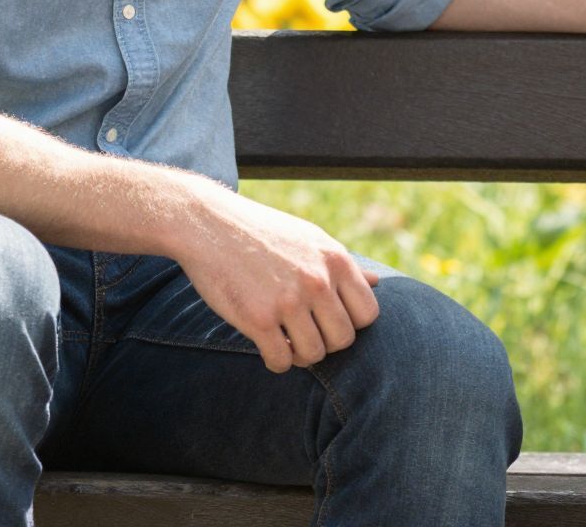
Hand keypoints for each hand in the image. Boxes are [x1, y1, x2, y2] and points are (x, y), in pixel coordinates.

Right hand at [170, 183, 381, 372]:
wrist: (207, 223)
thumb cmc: (262, 232)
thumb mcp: (309, 239)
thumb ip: (343, 266)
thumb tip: (377, 283)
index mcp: (335, 259)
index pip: (369, 314)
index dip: (351, 324)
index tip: (329, 320)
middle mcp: (317, 280)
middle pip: (344, 339)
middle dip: (326, 342)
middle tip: (305, 333)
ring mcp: (288, 301)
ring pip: (315, 355)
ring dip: (300, 355)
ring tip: (285, 340)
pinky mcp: (258, 319)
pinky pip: (281, 362)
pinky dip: (276, 362)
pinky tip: (266, 345)